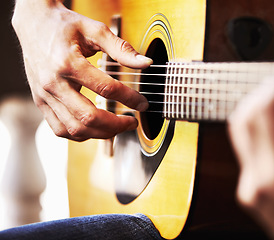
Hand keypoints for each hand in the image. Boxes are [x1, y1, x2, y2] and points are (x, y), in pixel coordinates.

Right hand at [12, 0, 152, 140]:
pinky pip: (60, 129)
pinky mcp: (41, 102)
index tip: (142, 103)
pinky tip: (95, 128)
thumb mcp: (95, 31)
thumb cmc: (64, 26)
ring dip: (100, 134)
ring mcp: (45, 96)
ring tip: (117, 127)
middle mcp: (54, 83)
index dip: (130, 99)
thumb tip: (146, 63)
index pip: (106, 89)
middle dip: (116, 125)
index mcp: (68, 63)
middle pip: (88, 117)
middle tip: (132, 122)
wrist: (33, 24)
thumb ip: (121, 49)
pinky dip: (80, 134)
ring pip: (74, 129)